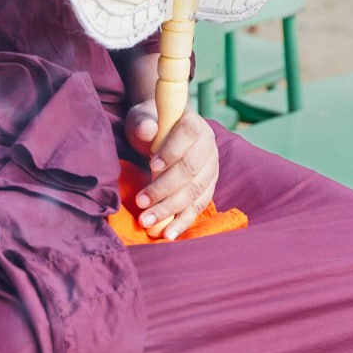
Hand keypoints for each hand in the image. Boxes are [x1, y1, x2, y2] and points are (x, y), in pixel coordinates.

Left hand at [124, 102, 218, 240]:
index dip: (171, 151)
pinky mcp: (208, 186)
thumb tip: (149, 129)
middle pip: (190, 170)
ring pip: (195, 191)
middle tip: (141, 202)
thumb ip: (144, 124)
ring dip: (170, 209)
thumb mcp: (142, 118)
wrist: (161, 131)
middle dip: (164, 188)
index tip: (151, 165)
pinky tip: (168, 234)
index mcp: (194, 124)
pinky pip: (198, 206)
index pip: (187, 135)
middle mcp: (208, 146)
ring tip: (148, 222)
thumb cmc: (150, 124)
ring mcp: (211, 168)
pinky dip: (183, 221)